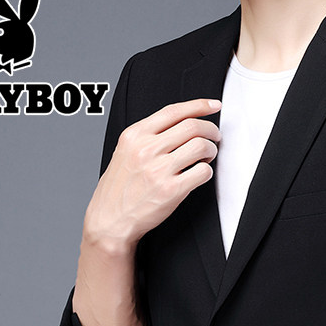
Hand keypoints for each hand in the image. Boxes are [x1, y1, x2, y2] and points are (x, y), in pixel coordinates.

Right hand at [83, 97, 222, 250]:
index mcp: (134, 135)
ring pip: (201, 146)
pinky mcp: (171, 190)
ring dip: (211, 150)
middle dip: (211, 130)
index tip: (214, 106)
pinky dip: (207, 171)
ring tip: (207, 157)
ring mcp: (159, 170)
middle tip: (215, 138)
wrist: (110, 220)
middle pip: (192, 126)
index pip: (173, 111)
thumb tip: (182, 124)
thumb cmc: (119, 189)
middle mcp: (146, 149)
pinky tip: (200, 175)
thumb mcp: (125, 152)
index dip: (199, 105)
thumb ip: (148, 136)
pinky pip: (202, 172)